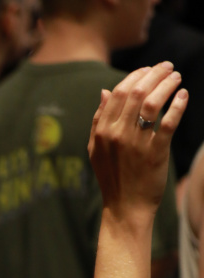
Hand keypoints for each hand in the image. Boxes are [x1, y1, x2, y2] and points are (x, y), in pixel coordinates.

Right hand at [89, 63, 187, 224]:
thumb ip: (98, 121)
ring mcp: (136, 144)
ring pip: (153, 103)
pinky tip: (183, 96)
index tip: (149, 70)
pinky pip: (168, 122)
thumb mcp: (96, 150)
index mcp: (103, 131)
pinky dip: (177, 105)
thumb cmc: (113, 179)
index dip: (136, 76)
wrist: (125, 208)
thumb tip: (105, 92)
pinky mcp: (155, 153)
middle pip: (137, 92)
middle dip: (155, 74)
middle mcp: (118, 135)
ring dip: (167, 85)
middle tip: (168, 67)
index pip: (120, 92)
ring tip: (176, 78)